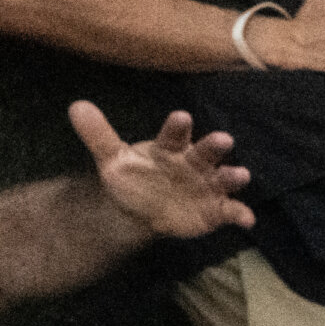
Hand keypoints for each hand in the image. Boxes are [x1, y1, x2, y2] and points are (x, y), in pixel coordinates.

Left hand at [71, 101, 253, 237]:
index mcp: (172, 147)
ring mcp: (208, 184)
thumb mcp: (114, 159)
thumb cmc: (137, 176)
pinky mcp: (216, 208)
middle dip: (215, 146)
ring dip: (234, 176)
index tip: (180, 117)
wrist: (145, 207)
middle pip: (207, 151)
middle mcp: (195, 162)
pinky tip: (247, 219)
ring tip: (241, 176)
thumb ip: (99, 135)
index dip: (178, 126)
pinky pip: (231, 210)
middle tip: (223, 139)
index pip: (175, 134)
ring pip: (225, 177)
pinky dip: (241, 214)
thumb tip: (76, 106)